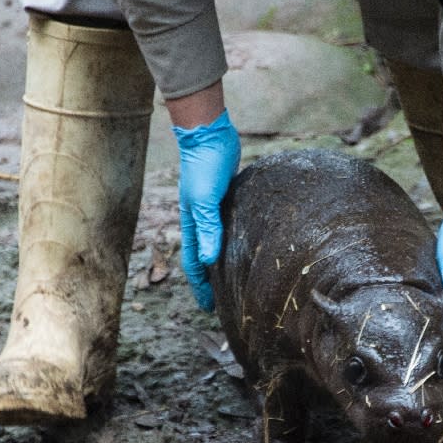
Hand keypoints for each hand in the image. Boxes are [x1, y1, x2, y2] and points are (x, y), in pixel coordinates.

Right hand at [172, 109, 240, 310]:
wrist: (209, 134)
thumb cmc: (204, 166)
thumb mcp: (205, 200)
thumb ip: (208, 228)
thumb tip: (210, 261)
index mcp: (192, 223)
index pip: (194, 263)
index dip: (201, 287)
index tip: (209, 308)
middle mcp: (201, 219)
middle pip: (206, 256)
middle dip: (213, 279)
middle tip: (227, 299)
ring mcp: (215, 208)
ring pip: (219, 241)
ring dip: (226, 259)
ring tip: (239, 277)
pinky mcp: (228, 196)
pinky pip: (232, 224)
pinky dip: (236, 238)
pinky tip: (250, 243)